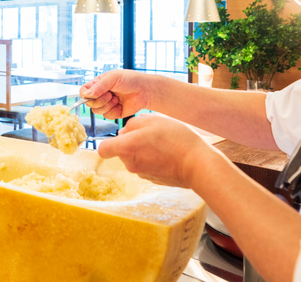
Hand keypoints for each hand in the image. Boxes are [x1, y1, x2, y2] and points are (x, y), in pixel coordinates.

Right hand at [80, 70, 150, 119]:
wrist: (145, 91)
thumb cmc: (131, 80)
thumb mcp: (113, 78)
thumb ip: (99, 86)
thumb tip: (87, 95)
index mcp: (98, 84)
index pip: (84, 91)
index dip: (85, 95)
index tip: (93, 94)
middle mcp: (101, 94)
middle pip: (89, 103)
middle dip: (99, 100)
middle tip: (110, 94)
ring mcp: (107, 104)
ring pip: (97, 111)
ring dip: (107, 105)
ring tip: (117, 99)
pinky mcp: (114, 112)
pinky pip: (106, 116)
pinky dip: (113, 111)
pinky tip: (120, 104)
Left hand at [97, 114, 220, 188]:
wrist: (197, 164)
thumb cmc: (177, 139)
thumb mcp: (154, 120)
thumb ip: (133, 124)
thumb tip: (125, 132)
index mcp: (127, 147)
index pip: (103, 149)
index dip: (109, 142)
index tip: (120, 137)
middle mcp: (130, 163)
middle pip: (121, 151)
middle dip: (131, 142)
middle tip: (151, 135)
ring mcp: (141, 173)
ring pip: (134, 158)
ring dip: (143, 151)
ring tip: (163, 144)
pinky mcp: (152, 180)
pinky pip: (146, 166)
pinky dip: (153, 160)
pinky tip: (167, 155)